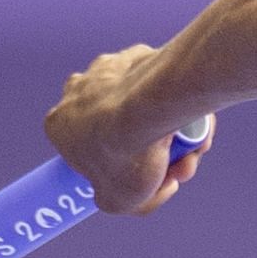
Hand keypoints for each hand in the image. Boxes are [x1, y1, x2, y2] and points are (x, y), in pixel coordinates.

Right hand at [44, 43, 213, 214]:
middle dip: (150, 153)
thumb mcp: (119, 201)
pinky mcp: (137, 56)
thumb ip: (123, 199)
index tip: (142, 179)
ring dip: (170, 133)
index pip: (88, 153)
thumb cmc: (126, 156)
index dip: (118, 170)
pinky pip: (159, 88)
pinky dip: (178, 107)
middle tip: (177, 169)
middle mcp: (76, 92)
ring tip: (194, 149)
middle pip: (118, 130)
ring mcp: (107, 69)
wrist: (153, 108)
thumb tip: (152, 187)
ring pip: (142, 108)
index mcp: (59, 125)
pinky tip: (197, 124)